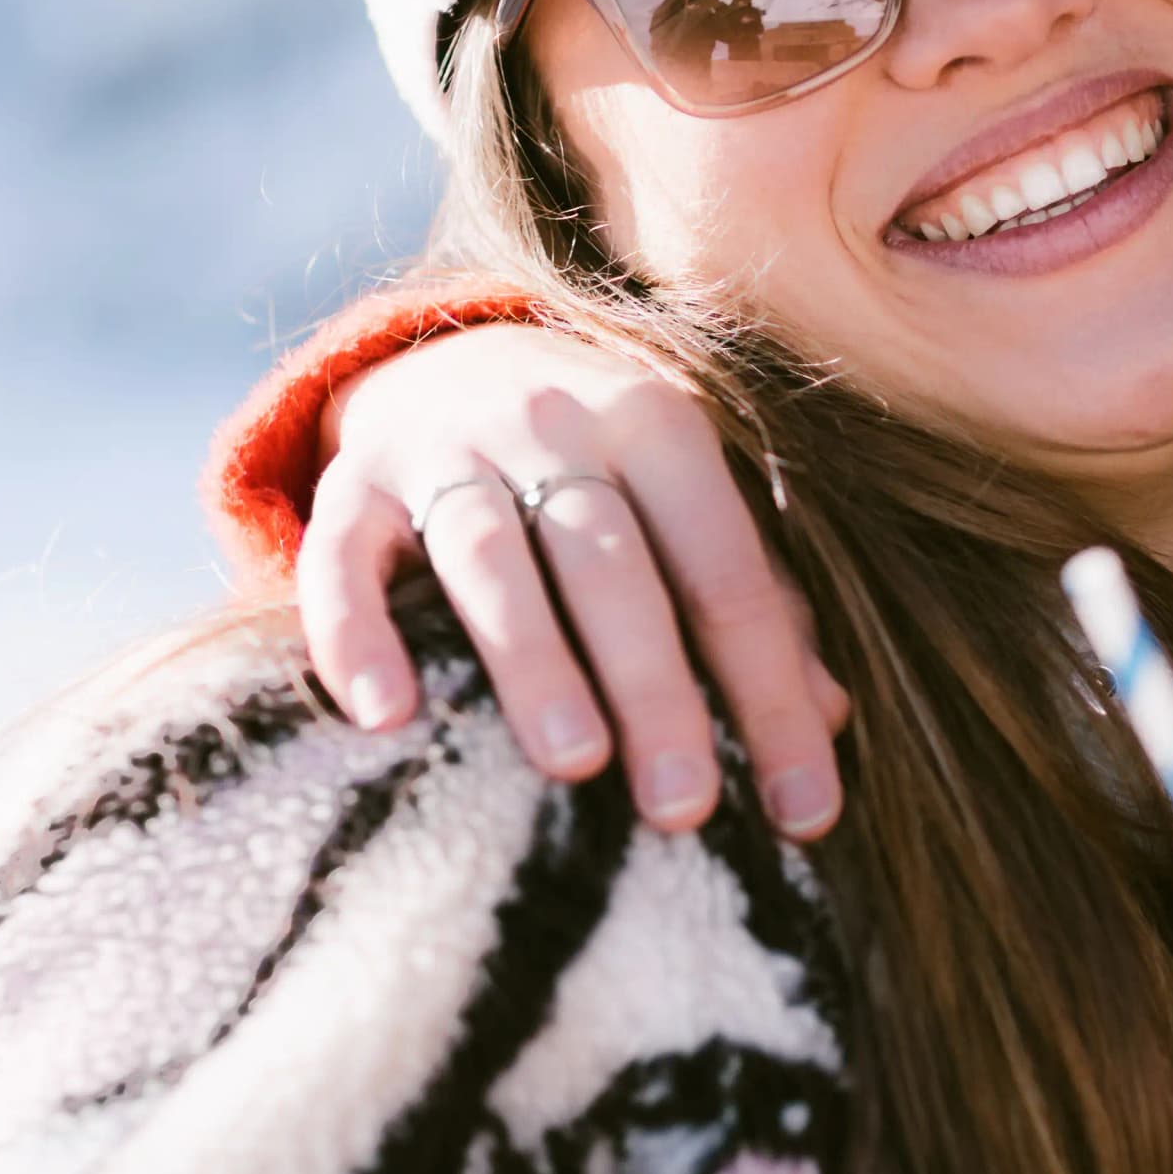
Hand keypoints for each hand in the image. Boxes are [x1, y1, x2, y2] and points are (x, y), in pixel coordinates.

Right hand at [295, 325, 849, 837]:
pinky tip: (385, 717)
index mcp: (660, 427)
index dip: (771, 692)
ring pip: (490, 554)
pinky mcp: (352, 482)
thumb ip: (752, 605)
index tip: (805, 814)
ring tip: (574, 764)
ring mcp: (447, 449)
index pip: (728, 573)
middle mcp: (554, 423)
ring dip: (533, 659)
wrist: (452, 358)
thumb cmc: (604, 472)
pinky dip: (358, 633)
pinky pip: (342, 557)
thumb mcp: (684, 508)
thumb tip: (830, 716)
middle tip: (685, 807)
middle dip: (655, 685)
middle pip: (611, 562)